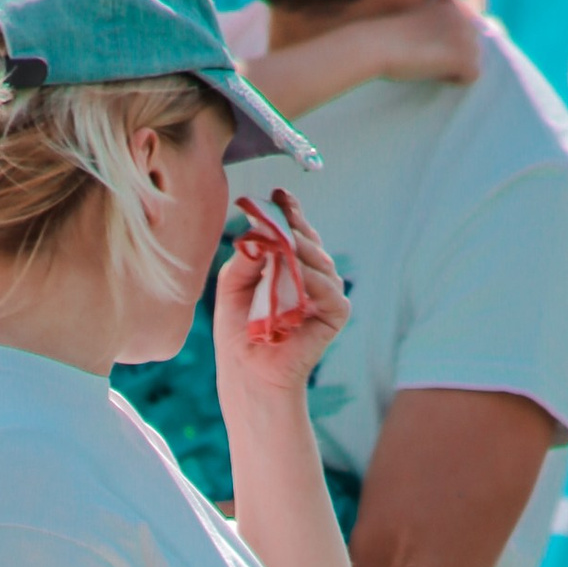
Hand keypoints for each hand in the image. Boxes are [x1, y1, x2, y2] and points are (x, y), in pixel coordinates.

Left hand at [214, 188, 346, 405]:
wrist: (248, 372)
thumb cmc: (239, 331)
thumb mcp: (232, 285)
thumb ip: (246, 257)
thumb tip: (258, 231)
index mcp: (288, 265)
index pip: (294, 232)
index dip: (289, 212)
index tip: (279, 194)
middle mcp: (310, 275)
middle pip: (308, 240)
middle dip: (294, 226)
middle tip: (280, 213)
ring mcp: (325, 293)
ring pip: (319, 259)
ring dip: (300, 251)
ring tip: (284, 245)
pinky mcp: (335, 313)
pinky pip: (328, 288)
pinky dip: (312, 280)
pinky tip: (298, 275)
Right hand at [376, 0, 490, 88]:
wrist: (377, 44)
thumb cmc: (385, 30)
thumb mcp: (416, 8)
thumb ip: (439, 11)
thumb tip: (453, 26)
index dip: (468, 11)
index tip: (448, 26)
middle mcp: (465, 9)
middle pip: (484, 28)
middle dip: (466, 40)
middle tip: (439, 49)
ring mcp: (467, 33)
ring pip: (477, 54)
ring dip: (458, 62)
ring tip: (431, 61)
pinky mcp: (465, 56)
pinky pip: (472, 76)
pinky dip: (455, 80)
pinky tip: (434, 73)